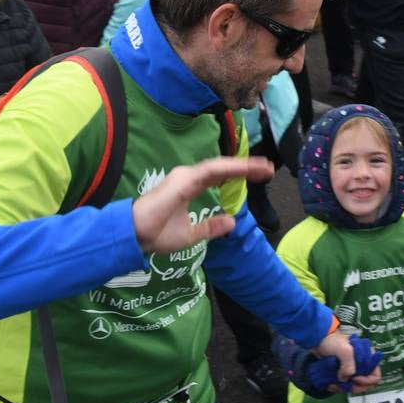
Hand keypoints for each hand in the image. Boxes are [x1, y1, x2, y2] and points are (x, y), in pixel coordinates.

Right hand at [131, 156, 272, 253]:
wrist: (134, 236)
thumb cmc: (155, 234)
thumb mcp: (191, 234)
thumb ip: (210, 227)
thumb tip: (231, 221)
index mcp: (188, 187)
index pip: (219, 176)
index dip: (238, 173)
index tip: (260, 175)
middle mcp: (187, 178)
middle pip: (222, 168)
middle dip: (246, 167)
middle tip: (268, 168)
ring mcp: (184, 177)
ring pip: (219, 166)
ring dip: (242, 165)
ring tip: (263, 167)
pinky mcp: (183, 180)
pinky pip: (211, 171)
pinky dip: (230, 168)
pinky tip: (245, 168)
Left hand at [313, 332, 383, 392]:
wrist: (317, 339)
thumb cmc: (332, 341)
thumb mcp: (344, 350)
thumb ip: (349, 364)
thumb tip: (345, 378)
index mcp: (368, 356)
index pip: (375, 375)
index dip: (366, 380)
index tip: (354, 378)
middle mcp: (363, 364)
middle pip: (365, 384)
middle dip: (354, 387)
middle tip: (343, 385)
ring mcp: (353, 368)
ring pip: (354, 385)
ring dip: (345, 388)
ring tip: (334, 385)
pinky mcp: (344, 372)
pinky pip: (346, 384)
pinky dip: (339, 387)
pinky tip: (331, 384)